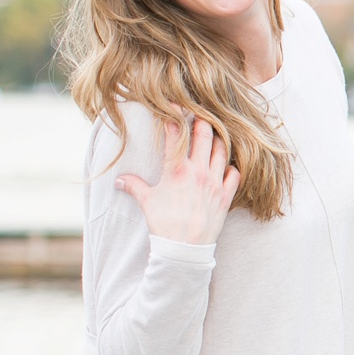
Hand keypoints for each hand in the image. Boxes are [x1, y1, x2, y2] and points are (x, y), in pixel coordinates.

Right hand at [117, 112, 239, 244]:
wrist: (184, 249)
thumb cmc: (163, 224)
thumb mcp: (146, 202)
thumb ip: (133, 186)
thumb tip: (118, 180)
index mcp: (177, 169)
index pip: (176, 133)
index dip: (175, 116)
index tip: (174, 105)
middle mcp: (198, 171)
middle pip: (205, 134)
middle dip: (202, 121)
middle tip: (199, 115)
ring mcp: (215, 182)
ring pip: (222, 150)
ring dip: (218, 140)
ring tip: (213, 136)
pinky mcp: (226, 196)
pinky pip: (235, 173)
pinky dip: (231, 166)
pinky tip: (224, 166)